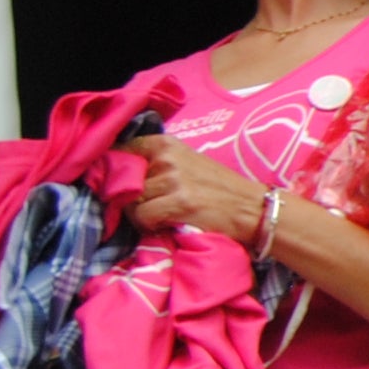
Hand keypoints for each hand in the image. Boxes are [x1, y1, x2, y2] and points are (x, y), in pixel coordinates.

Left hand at [118, 134, 274, 245]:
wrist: (253, 209)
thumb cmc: (218, 189)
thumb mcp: (186, 164)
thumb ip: (155, 164)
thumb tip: (116, 175)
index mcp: (166, 144)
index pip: (121, 151)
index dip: (115, 171)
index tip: (120, 184)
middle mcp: (168, 157)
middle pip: (123, 181)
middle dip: (129, 197)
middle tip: (146, 206)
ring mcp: (174, 179)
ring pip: (131, 200)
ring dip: (139, 213)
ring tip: (158, 216)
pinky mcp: (180, 202)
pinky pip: (143, 216)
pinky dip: (149, 225)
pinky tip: (164, 224)